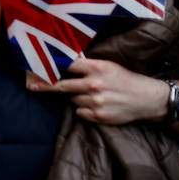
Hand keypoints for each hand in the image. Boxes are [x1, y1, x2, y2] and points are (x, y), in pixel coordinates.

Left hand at [29, 58, 168, 124]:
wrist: (146, 98)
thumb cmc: (124, 79)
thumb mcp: (107, 66)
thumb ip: (87, 66)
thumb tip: (62, 63)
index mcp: (96, 68)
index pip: (66, 66)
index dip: (50, 67)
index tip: (35, 69)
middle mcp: (94, 84)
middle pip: (61, 86)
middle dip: (46, 86)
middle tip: (32, 86)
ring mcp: (96, 101)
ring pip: (72, 99)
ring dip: (76, 97)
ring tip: (92, 95)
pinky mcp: (98, 115)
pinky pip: (79, 112)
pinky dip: (83, 109)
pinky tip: (96, 105)